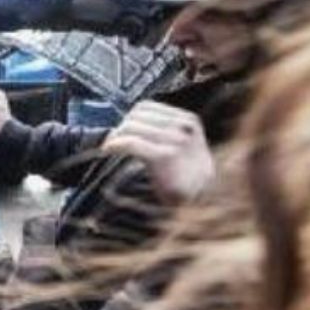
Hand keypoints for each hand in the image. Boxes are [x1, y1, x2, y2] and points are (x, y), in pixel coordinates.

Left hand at [101, 101, 215, 203]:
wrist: (202, 201)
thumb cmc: (187, 176)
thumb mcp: (184, 146)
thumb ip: (165, 132)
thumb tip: (129, 123)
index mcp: (188, 120)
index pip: (145, 107)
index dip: (127, 119)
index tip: (119, 133)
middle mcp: (183, 127)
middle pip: (136, 116)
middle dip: (120, 129)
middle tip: (111, 144)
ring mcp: (177, 141)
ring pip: (131, 126)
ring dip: (115, 137)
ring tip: (109, 149)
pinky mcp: (166, 156)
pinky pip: (131, 142)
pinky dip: (116, 144)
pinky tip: (108, 150)